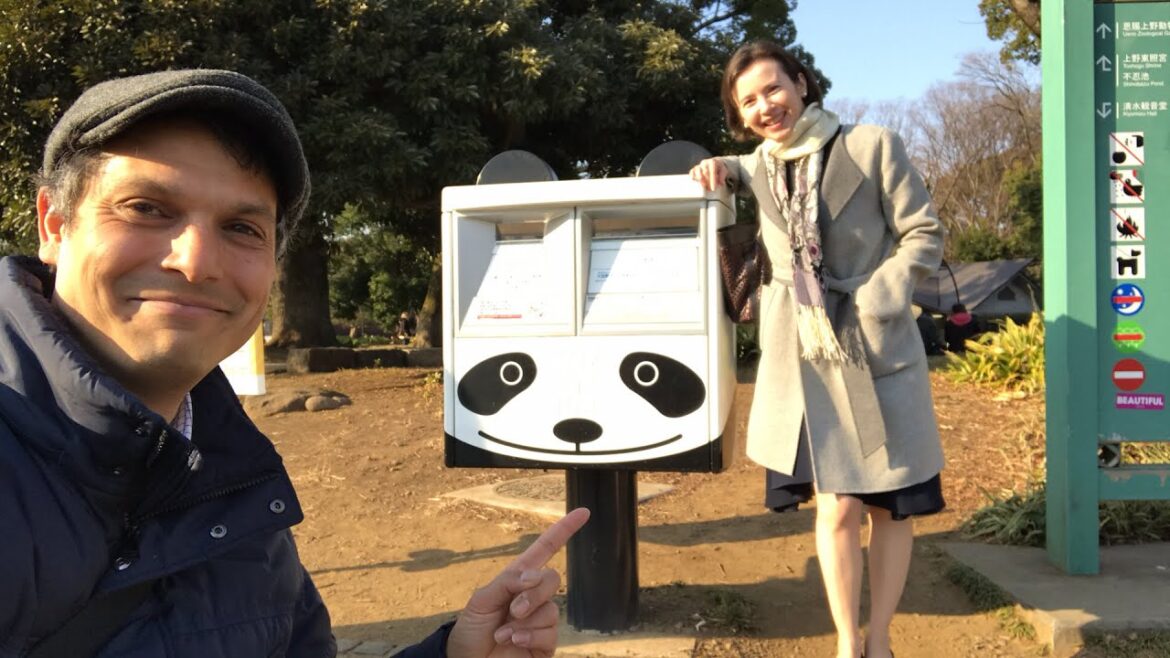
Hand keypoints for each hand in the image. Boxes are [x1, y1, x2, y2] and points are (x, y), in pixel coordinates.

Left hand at [445, 507, 589, 657]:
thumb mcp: (481, 600)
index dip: (564, 530)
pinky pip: (551, 633)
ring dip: (526, 621)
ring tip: (504, 633)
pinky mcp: (545, 644)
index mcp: (518, 581)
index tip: (584, 512)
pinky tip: (514, 641)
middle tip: (514, 610)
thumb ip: (508, 582)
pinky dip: (531, 636)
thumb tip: (535, 575)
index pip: (545, 550)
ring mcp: (540, 621)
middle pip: (552, 579)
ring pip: (551, 609)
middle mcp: (533, 598)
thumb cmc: (471, 631)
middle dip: (534, 593)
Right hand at [689, 157, 727, 191]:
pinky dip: (692, 175)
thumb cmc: (719, 168)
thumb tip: (721, 183)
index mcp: (712, 162)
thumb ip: (722, 176)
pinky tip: (692, 179)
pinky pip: (692, 171)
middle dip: (707, 182)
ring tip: (704, 186)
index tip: (714, 188)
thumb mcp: (723, 170)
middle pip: (705, 172)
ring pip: (698, 171)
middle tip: (710, 190)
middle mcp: (705, 162)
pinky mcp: (695, 168)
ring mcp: (699, 165)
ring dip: (700, 179)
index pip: (712, 172)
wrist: (714, 163)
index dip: (713, 181)